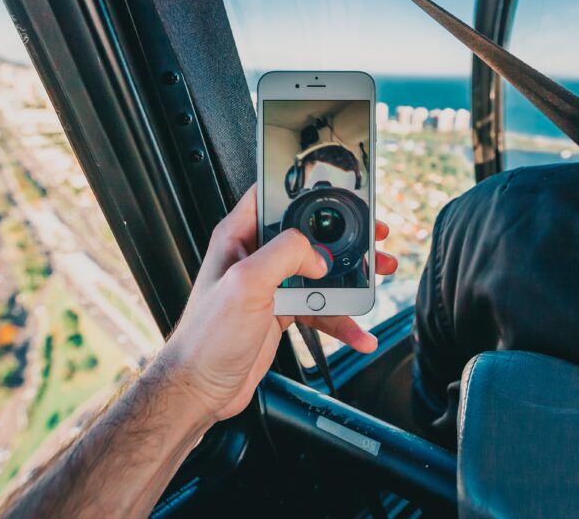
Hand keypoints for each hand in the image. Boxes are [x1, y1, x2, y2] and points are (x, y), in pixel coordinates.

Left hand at [158, 186, 396, 422]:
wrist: (200, 388)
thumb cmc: (206, 338)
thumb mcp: (247, 283)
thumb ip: (285, 254)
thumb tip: (316, 253)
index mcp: (239, 236)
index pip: (273, 195)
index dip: (305, 190)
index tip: (338, 193)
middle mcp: (255, 257)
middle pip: (308, 234)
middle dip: (345, 238)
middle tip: (374, 237)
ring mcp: (269, 285)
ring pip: (320, 272)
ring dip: (352, 278)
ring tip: (378, 277)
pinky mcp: (280, 311)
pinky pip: (320, 307)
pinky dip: (342, 319)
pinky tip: (358, 331)